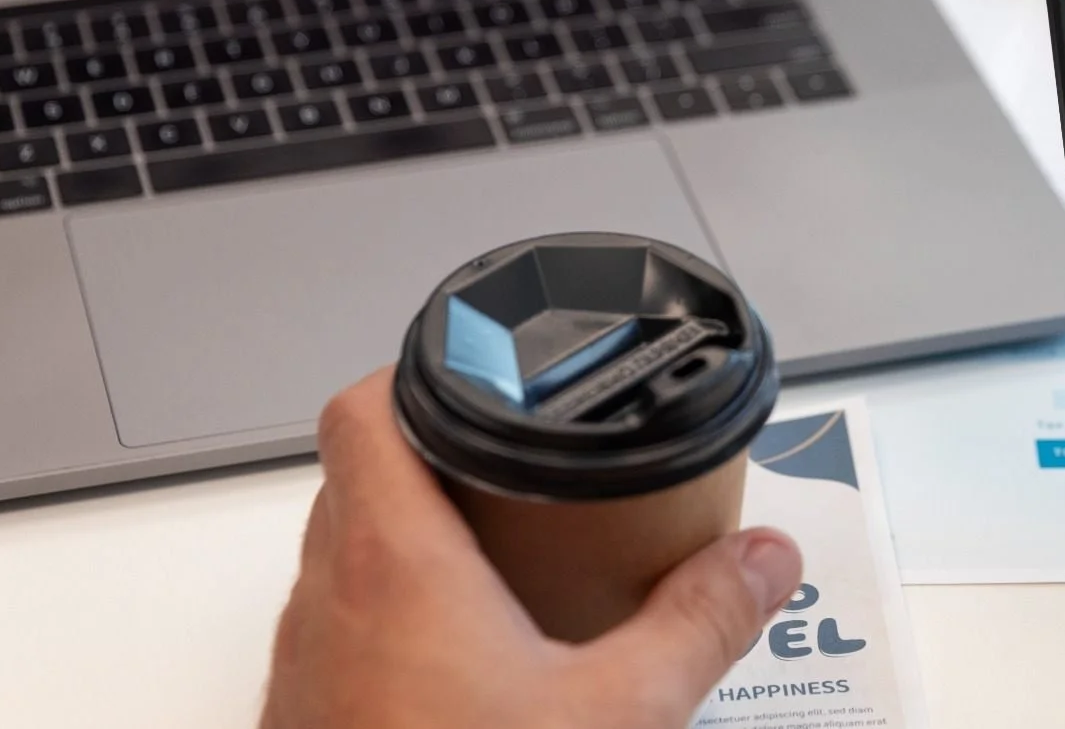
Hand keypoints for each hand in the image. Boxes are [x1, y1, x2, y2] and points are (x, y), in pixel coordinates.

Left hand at [260, 370, 802, 728]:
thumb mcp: (618, 716)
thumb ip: (699, 623)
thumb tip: (762, 559)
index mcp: (393, 562)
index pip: (360, 408)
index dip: (413, 370)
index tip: (479, 375)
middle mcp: (327, 599)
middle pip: (358, 478)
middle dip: (436, 461)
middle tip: (515, 468)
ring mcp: (303, 665)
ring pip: (341, 558)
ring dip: (410, 542)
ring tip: (502, 559)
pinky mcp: (303, 721)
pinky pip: (338, 632)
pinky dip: (393, 619)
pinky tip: (468, 667)